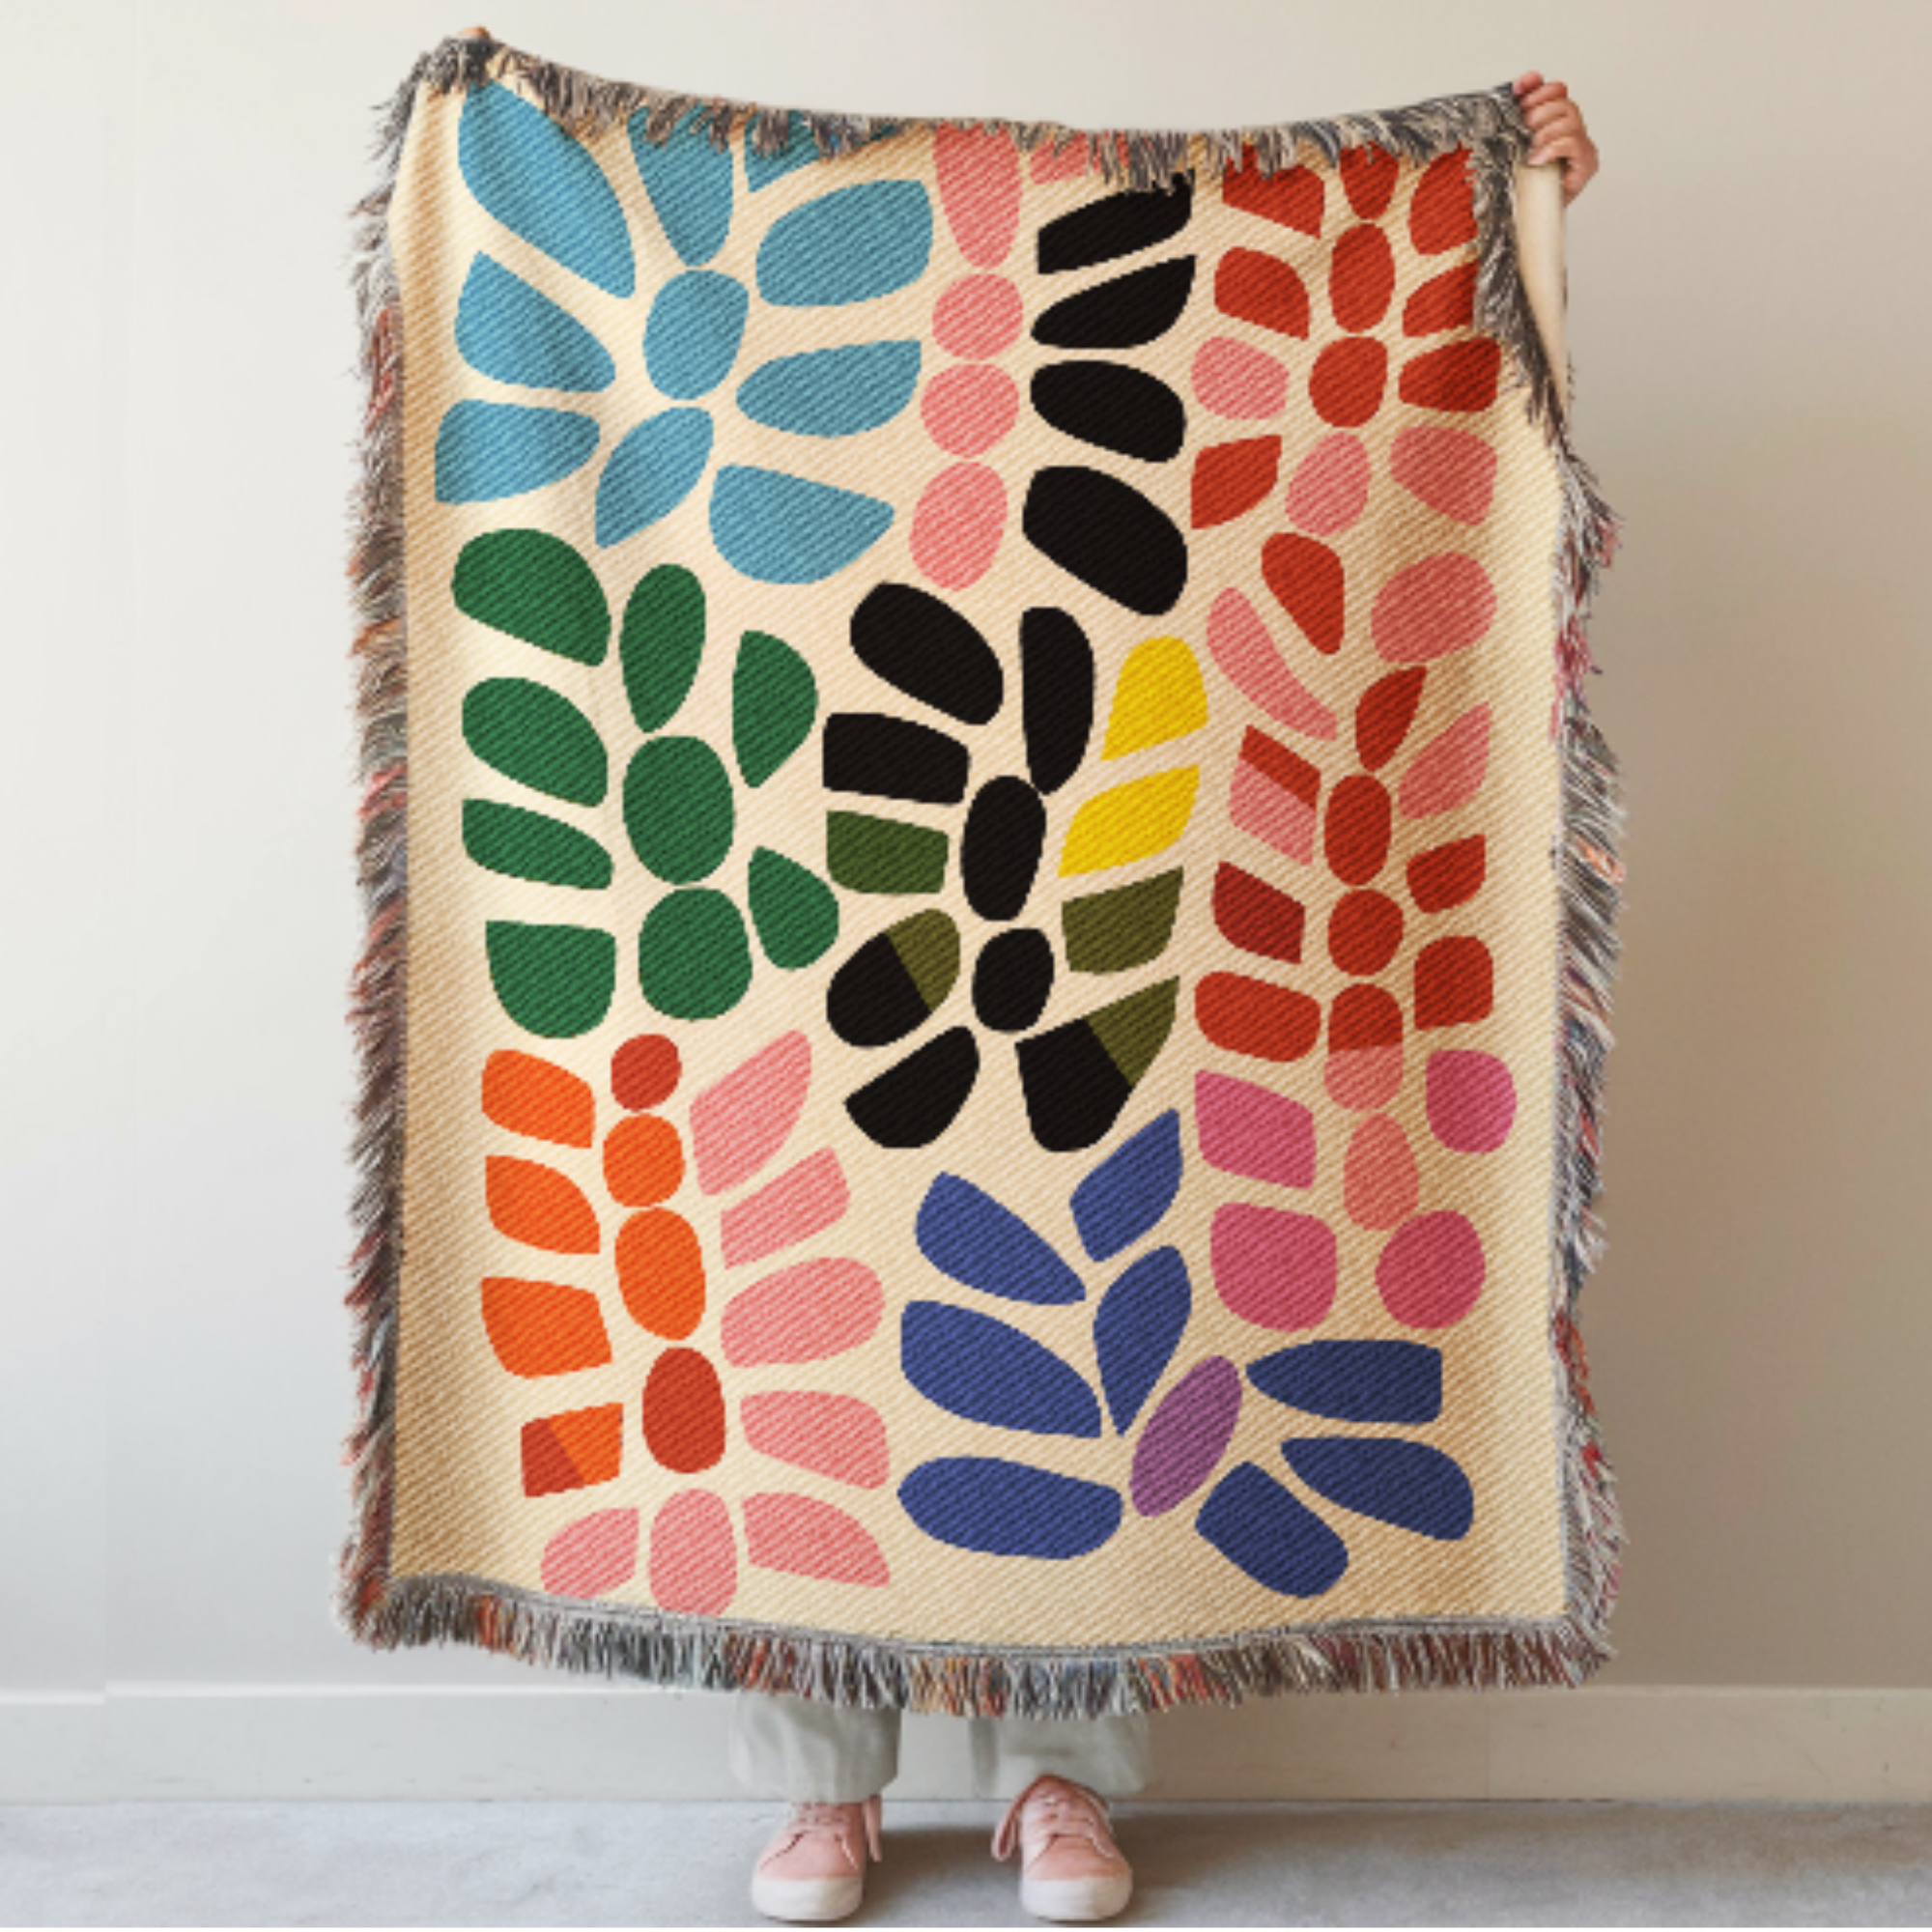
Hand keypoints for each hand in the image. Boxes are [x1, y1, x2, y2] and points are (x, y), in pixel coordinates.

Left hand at [1512, 73, 1598, 201]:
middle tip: (1524, 125)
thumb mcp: (1512, 148)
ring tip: (1531, 146)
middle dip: (1539, 111)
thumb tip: (1512, 96)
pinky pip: (1573, 144)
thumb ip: (1514, 121)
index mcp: (1555, 121)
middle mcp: (1571, 130)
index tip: (1519, 89)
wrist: (1530, 216)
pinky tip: (1537, 158)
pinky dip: (1553, 148)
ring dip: (1546, 131)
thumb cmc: (1524, 184)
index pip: (1555, 90)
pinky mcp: (1586, 164)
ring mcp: (1581, 146)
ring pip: (1571, 120)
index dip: (1537, 87)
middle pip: (1564, 102)